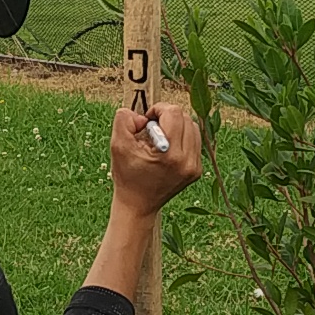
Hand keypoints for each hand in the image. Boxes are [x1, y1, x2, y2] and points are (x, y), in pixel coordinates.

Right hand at [107, 102, 201, 218]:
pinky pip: (195, 141)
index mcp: (170, 155)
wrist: (137, 205)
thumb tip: (142, 116)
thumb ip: (124, 120)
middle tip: (152, 130)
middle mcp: (187, 161)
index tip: (147, 120)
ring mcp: (194, 167)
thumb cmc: (127, 176)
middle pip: (186, 118)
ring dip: (176, 126)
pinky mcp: (197, 170)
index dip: (158, 109)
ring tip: (160, 138)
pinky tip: (168, 147)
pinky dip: (182, 137)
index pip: (174, 114)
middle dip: (167, 117)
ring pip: (193, 127)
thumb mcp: (118, 145)